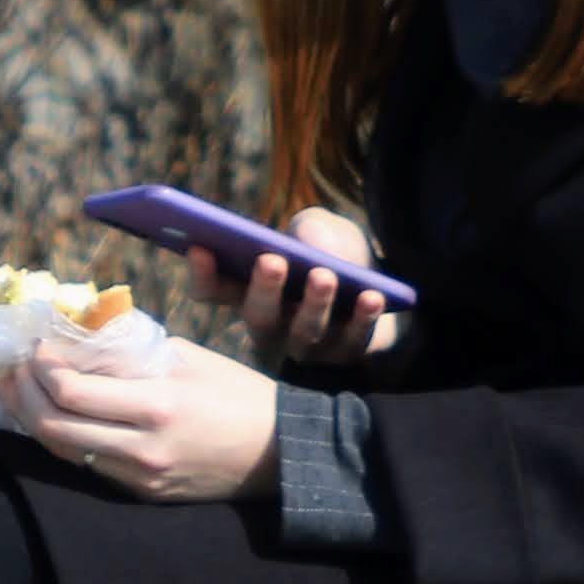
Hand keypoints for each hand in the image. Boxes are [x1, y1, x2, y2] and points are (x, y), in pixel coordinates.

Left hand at [0, 329, 282, 504]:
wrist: (280, 455)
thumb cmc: (238, 394)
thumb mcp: (188, 357)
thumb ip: (131, 351)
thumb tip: (78, 338)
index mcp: (157, 406)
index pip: (71, 392)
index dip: (41, 367)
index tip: (35, 345)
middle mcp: (141, 449)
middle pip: (53, 426)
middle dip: (22, 393)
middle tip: (9, 366)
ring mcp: (139, 477)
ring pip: (62, 450)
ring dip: (30, 418)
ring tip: (15, 389)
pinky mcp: (140, 493)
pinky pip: (85, 464)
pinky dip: (59, 437)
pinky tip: (48, 415)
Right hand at [180, 207, 407, 371]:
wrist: (383, 285)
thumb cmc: (335, 252)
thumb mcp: (321, 227)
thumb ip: (311, 227)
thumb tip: (309, 245)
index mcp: (248, 291)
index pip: (211, 292)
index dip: (202, 275)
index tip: (200, 248)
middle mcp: (271, 327)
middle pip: (258, 317)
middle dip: (264, 289)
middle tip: (271, 261)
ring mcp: (307, 348)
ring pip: (303, 334)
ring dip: (313, 304)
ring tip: (323, 275)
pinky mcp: (346, 356)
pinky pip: (352, 343)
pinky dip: (361, 319)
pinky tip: (371, 296)